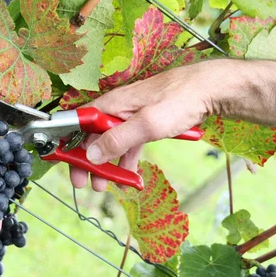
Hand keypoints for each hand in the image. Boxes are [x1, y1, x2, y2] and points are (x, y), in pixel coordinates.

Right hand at [71, 61, 219, 191]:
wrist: (212, 90)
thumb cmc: (181, 100)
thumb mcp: (147, 124)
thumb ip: (118, 140)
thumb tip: (91, 155)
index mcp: (111, 105)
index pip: (79, 124)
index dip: (68, 143)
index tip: (63, 162)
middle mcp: (117, 110)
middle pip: (92, 137)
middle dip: (85, 161)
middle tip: (83, 183)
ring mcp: (131, 118)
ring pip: (110, 144)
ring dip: (105, 166)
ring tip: (104, 186)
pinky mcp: (145, 125)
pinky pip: (129, 145)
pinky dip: (126, 162)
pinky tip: (131, 178)